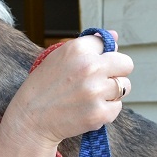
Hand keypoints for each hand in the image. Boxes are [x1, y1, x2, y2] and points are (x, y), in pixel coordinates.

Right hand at [7, 31, 133, 146]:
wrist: (30, 120)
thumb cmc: (43, 88)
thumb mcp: (58, 58)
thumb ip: (88, 46)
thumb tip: (116, 36)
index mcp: (78, 49)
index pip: (107, 44)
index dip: (100, 56)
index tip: (88, 66)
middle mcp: (89, 67)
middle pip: (126, 64)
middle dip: (116, 72)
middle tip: (99, 82)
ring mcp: (96, 91)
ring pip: (124, 87)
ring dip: (111, 93)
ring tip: (90, 97)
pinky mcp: (99, 113)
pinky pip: (117, 107)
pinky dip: (106, 111)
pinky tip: (87, 110)